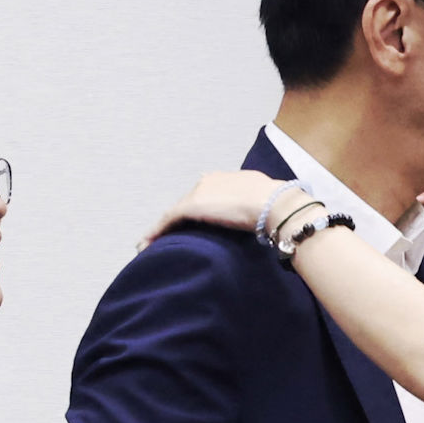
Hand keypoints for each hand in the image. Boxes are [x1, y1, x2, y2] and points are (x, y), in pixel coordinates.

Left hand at [146, 171, 294, 246]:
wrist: (274, 204)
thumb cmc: (277, 204)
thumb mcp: (265, 199)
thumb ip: (256, 203)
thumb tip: (262, 215)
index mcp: (226, 178)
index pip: (205, 193)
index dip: (198, 209)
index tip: (193, 223)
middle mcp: (209, 181)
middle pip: (188, 203)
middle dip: (179, 220)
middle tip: (171, 237)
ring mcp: (198, 193)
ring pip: (174, 212)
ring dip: (162, 228)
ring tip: (151, 244)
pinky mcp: (190, 206)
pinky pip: (167, 221)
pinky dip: (155, 233)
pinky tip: (146, 244)